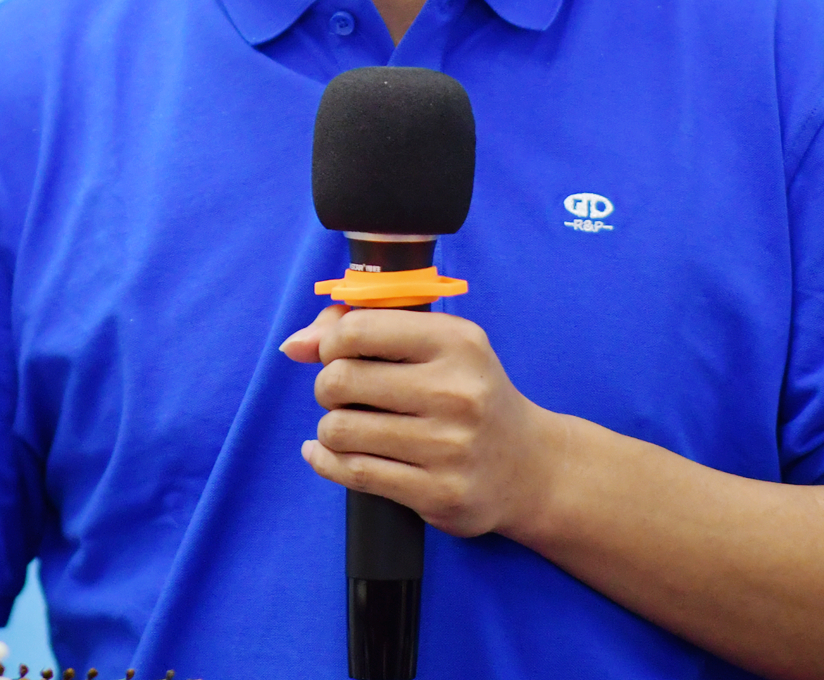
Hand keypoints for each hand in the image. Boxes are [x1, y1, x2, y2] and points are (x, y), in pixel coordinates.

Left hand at [280, 303, 555, 538]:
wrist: (529, 467)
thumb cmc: (470, 395)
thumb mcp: (437, 345)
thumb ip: (364, 329)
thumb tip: (294, 345)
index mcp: (457, 342)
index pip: (358, 330)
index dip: (330, 342)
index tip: (336, 354)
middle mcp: (456, 392)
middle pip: (339, 380)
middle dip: (328, 387)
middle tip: (345, 394)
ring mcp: (448, 447)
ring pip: (339, 430)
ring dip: (331, 428)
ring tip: (351, 426)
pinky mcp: (438, 493)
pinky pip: (352, 473)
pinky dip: (326, 461)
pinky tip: (328, 454)